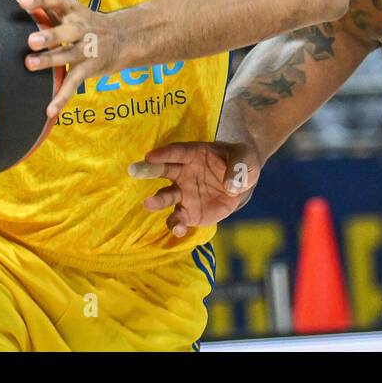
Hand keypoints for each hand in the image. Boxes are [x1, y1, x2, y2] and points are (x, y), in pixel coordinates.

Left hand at [0, 0, 122, 119]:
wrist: (124, 37)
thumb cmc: (80, 18)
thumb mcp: (61, 3)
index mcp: (71, 9)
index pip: (55, 1)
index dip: (40, 0)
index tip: (22, 1)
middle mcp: (80, 27)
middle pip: (65, 30)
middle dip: (50, 35)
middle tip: (31, 40)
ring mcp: (86, 49)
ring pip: (67, 56)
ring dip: (50, 61)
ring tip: (30, 64)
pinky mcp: (90, 69)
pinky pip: (74, 84)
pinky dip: (62, 98)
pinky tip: (49, 111)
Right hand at [130, 141, 260, 236]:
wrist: (241, 182)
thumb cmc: (241, 164)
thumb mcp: (247, 159)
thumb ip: (239, 167)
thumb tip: (231, 185)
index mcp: (195, 154)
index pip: (178, 152)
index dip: (165, 153)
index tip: (150, 156)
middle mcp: (183, 172)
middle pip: (164, 171)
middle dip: (149, 170)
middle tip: (134, 171)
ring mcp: (184, 193)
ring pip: (167, 197)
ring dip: (158, 200)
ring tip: (149, 204)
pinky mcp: (188, 212)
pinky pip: (178, 219)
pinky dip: (177, 225)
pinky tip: (179, 230)